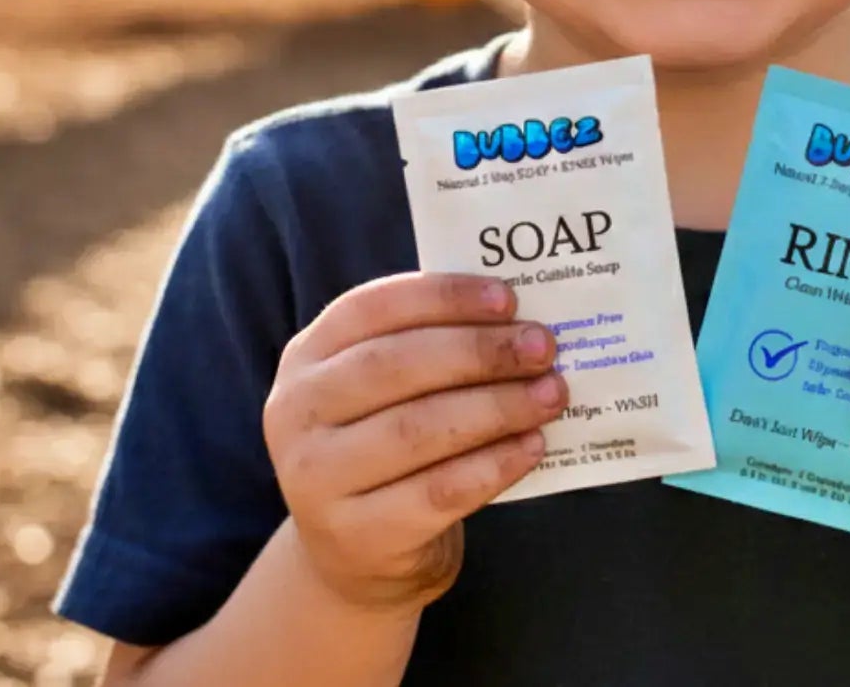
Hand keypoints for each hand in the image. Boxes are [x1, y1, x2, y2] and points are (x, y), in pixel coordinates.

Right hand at [263, 272, 566, 615]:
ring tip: (551, 394)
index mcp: (308, 355)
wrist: (355, 553)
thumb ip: (433, 345)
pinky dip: (493, 465)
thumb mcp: (384, 387)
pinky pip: (437, 492)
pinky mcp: (356, 535)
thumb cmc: (385, 442)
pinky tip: (533, 446)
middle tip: (541, 348)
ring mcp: (317, 479)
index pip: (373, 308)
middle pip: (394, 366)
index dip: (442, 297)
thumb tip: (518, 320)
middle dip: (478, 352)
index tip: (507, 298)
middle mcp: (298, 412)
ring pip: (417, 430)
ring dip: (496, 407)